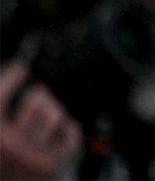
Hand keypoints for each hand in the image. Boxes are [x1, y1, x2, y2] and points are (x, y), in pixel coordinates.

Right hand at [0, 63, 81, 179]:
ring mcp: (30, 154)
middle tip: (39, 96)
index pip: (0, 94)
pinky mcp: (48, 165)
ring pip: (55, 115)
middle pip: (35, 100)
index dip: (12, 76)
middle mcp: (8, 144)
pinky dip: (68, 129)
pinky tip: (60, 130)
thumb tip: (12, 77)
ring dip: (53, 112)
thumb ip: (0, 108)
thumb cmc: (2, 158)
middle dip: (40, 95)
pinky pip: (70, 133)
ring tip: (47, 117)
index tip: (20, 67)